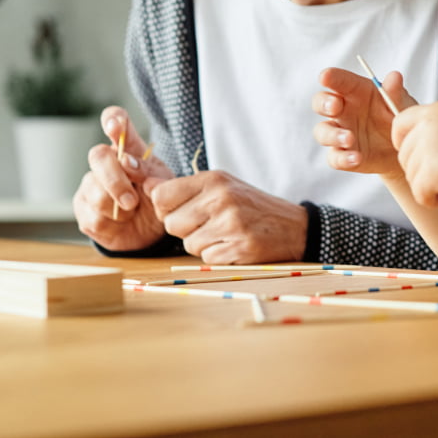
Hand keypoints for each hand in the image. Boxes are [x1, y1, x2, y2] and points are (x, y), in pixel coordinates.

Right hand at [74, 106, 174, 250]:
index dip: (112, 119)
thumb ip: (148, 170)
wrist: (153, 230)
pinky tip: (121, 223)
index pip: (115, 120)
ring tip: (132, 212)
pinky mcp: (83, 209)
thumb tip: (126, 160)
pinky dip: (112, 225)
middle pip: (98, 156)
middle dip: (115, 180)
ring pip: (94, 192)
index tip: (115, 126)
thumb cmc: (157, 198)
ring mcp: (90, 184)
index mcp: (129, 147)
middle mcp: (106, 161)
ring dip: (117, 209)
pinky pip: (92, 217)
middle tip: (132, 201)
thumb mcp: (163, 182)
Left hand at [149, 171, 308, 263]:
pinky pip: (206, 258)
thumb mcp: (222, 186)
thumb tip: (144, 186)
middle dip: (185, 229)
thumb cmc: (251, 206)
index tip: (183, 210)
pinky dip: (217, 256)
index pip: (161, 195)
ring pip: (188, 244)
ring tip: (225, 233)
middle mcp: (221, 198)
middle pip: (171, 224)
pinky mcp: (238, 248)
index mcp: (214, 179)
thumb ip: (184, 188)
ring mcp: (230, 223)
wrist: (293, 226)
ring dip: (202, 244)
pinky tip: (234, 245)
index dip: (166, 208)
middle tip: (209, 224)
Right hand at [313, 67, 415, 176]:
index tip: (325, 76)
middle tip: (335, 106)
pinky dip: (343, 158)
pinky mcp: (342, 155)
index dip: (330, 77)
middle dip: (324, 103)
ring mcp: (340, 132)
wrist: (405, 147)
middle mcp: (343, 110)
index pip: (338, 80)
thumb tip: (394, 76)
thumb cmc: (398, 117)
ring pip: (322, 131)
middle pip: (321, 103)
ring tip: (349, 138)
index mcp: (355, 91)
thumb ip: (395, 92)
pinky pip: (334, 157)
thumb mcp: (401, 103)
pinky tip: (356, 157)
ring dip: (332, 134)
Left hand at [392, 102, 437, 207]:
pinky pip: (418, 193)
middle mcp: (427, 126)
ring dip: (427, 186)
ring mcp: (427, 149)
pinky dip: (430, 201)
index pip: (399, 122)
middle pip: (404, 154)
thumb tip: (425, 152)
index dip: (402, 141)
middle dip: (419, 170)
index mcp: (435, 111)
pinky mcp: (431, 172)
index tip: (413, 154)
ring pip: (411, 176)